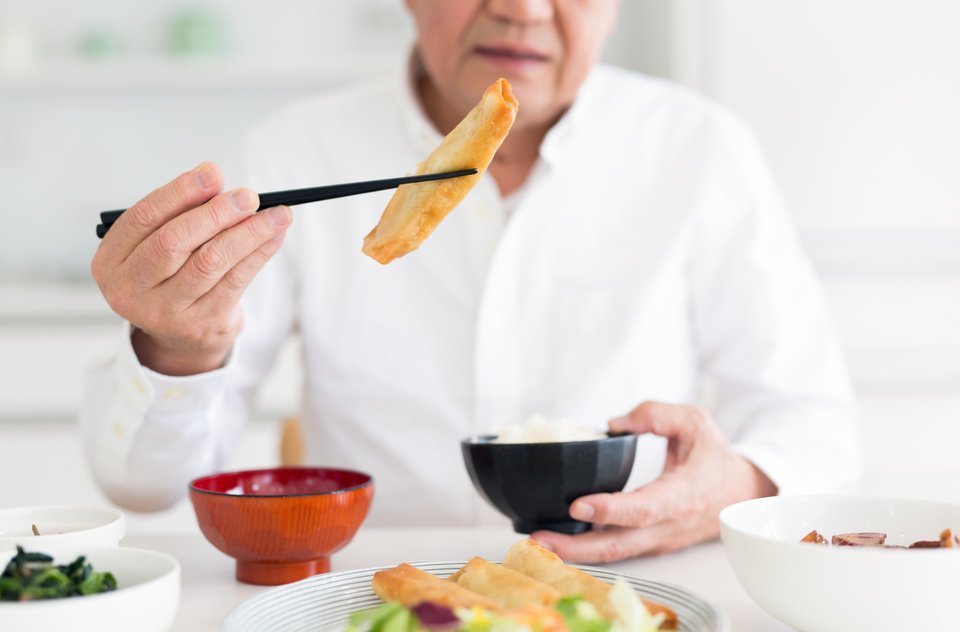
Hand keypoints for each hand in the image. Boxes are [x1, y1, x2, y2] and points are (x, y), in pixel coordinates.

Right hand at [91, 162, 291, 375]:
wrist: (182, 335)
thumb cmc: (172, 274)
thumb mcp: (160, 245)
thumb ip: (179, 213)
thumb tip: (215, 179)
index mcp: (111, 262)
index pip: (143, 218)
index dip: (179, 192)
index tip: (212, 172)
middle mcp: (130, 290)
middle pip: (175, 242)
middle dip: (216, 213)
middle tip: (249, 196)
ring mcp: (165, 312)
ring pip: (211, 262)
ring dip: (248, 232)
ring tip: (277, 214)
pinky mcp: (201, 325)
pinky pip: (235, 281)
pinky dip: (259, 253)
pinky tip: (275, 236)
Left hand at [532, 401, 776, 562]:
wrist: (740, 492)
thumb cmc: (712, 455)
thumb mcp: (693, 422)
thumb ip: (655, 414)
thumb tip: (613, 423)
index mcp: (683, 494)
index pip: (644, 509)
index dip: (610, 510)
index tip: (577, 507)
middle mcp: (669, 524)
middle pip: (621, 544)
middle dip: (578, 547)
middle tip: (540, 539)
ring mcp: (659, 539)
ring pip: (616, 553)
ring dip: (576, 552)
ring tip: (539, 542)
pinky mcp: (650, 543)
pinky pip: (617, 549)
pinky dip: (588, 548)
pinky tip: (559, 539)